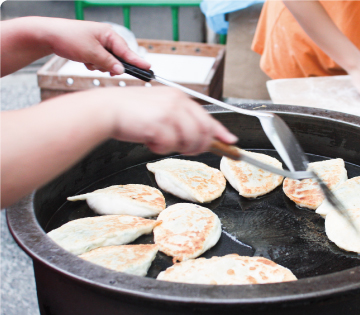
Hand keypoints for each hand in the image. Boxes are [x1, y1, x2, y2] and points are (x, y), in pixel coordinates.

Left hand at [40, 17, 149, 74]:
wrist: (48, 35)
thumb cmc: (68, 37)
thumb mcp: (91, 53)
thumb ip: (108, 63)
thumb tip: (121, 70)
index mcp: (108, 34)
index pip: (127, 51)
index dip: (137, 61)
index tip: (148, 68)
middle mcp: (105, 38)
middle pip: (118, 57)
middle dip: (110, 65)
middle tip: (103, 68)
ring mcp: (98, 43)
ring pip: (108, 62)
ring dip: (99, 65)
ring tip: (88, 61)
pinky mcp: (92, 49)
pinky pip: (99, 62)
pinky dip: (93, 64)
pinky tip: (84, 61)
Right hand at [96, 87, 237, 154]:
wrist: (106, 109)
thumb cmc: (130, 112)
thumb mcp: (160, 109)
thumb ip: (180, 120)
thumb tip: (200, 138)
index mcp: (178, 97)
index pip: (207, 117)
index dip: (221, 132)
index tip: (231, 141)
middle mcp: (177, 102)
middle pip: (203, 132)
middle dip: (198, 146)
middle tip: (187, 149)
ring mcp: (169, 113)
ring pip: (189, 141)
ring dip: (178, 147)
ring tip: (162, 142)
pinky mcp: (159, 124)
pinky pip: (170, 146)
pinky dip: (160, 149)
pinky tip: (150, 140)